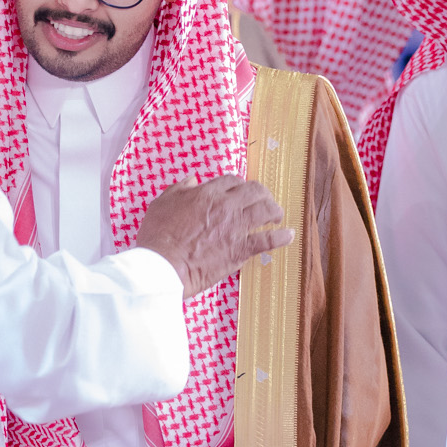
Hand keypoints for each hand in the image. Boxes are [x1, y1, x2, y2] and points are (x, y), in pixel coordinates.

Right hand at [136, 176, 292, 296]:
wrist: (162, 265)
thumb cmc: (157, 236)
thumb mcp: (161, 203)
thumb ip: (179, 189)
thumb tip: (192, 180)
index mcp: (206, 193)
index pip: (231, 180)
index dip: (237, 185)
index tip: (238, 192)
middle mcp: (225, 205)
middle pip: (254, 190)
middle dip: (262, 193)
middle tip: (263, 201)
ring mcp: (235, 227)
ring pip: (266, 210)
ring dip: (274, 211)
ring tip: (277, 216)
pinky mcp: (240, 249)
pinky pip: (268, 240)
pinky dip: (281, 237)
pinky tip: (289, 235)